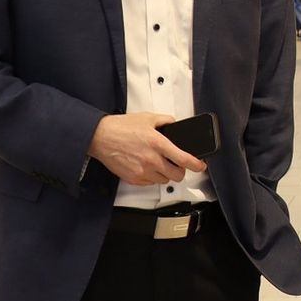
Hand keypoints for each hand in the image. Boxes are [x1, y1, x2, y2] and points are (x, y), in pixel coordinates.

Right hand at [87, 113, 206, 185]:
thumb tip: (175, 124)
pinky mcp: (133, 179)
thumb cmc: (120, 127)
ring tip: (159, 163)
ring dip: (166, 174)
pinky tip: (147, 167)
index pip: (184, 159)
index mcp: (157, 143)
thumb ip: (165, 121)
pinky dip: (152, 177)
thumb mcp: (147, 118)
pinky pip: (150, 183)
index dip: (196, 165)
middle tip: (178, 165)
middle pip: (177, 175)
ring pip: (164, 181)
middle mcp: (151, 160)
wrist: (100, 137)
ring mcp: (142, 171)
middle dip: (180, 171)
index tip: (201, 166)